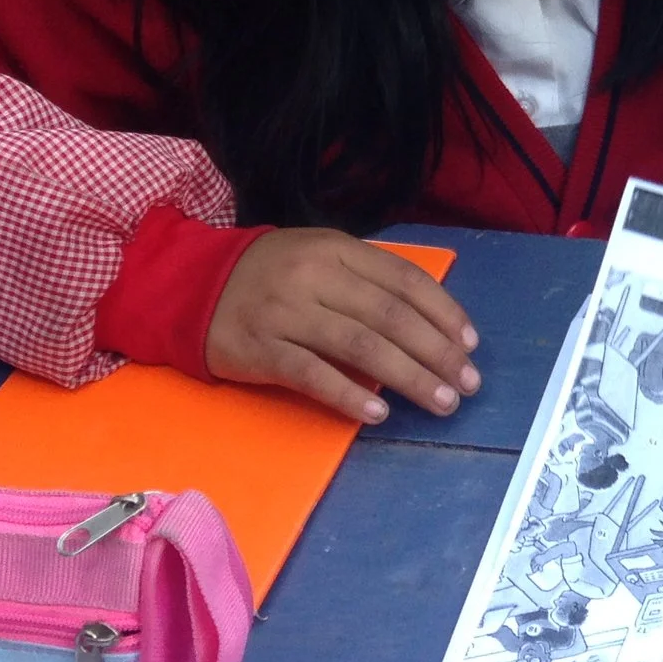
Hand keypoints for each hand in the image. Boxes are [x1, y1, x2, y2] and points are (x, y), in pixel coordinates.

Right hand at [206, 228, 479, 422]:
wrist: (192, 288)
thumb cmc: (272, 277)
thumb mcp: (320, 260)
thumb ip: (367, 284)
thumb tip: (429, 326)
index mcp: (337, 249)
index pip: (404, 281)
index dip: (444, 312)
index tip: (471, 344)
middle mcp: (315, 276)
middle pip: (390, 317)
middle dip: (437, 352)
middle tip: (468, 383)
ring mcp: (286, 312)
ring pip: (361, 346)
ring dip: (409, 377)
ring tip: (441, 401)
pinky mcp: (261, 348)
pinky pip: (313, 375)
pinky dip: (351, 393)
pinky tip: (380, 412)